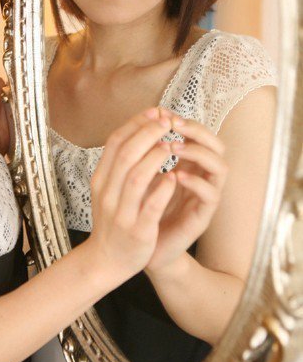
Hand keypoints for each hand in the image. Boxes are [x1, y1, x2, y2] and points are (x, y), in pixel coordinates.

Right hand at [86, 107, 177, 287]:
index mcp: (101, 179)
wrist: (105, 261)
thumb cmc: (112, 221)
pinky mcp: (138, 231)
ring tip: (171, 145)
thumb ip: (121, 164)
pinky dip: (162, 189)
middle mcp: (107, 193)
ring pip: (136, 178)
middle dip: (147, 134)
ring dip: (155, 158)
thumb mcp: (108, 189)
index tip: (155, 111)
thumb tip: (140, 131)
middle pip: (126, 155)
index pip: (115, 142)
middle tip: (167, 121)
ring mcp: (122, 212)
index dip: (135, 123)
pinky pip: (150, 206)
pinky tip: (175, 177)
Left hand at [145, 118, 227, 275]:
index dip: (183, 121)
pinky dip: (195, 182)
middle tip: (173, 124)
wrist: (141, 249)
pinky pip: (210, 195)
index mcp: (189, 165)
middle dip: (197, 131)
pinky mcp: (202, 216)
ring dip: (197, 153)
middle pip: (217, 145)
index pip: (199, 135)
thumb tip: (143, 119)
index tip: (161, 113)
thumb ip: (145, 152)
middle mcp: (201, 178)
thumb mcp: (140, 175)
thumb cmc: (142, 209)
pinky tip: (175, 175)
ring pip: (220, 167)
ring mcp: (205, 197)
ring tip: (173, 148)